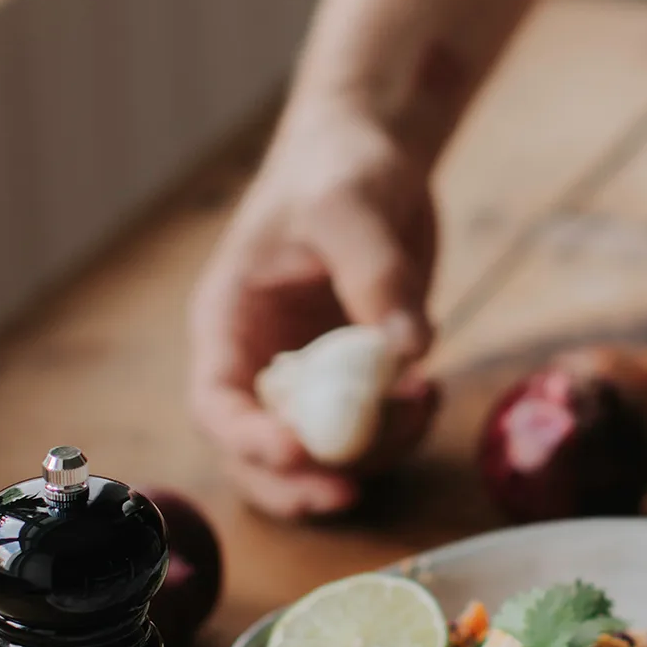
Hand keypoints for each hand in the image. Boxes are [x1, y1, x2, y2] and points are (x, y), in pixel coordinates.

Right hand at [189, 103, 440, 515]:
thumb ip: (375, 274)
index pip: (216, 403)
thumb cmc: (339, 165)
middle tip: (350, 494)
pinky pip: (372, 430)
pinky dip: (401, 429)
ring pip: (323, 454)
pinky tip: (430, 389)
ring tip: (421, 401)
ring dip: (371, 453)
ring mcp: (311, 376)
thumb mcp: (350, 205)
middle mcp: (262, 360)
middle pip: (257, 456)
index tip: (298, 453)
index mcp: (229, 320)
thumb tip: (408, 352)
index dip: (249, 441)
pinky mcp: (358, 378)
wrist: (376, 152)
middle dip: (299, 485)